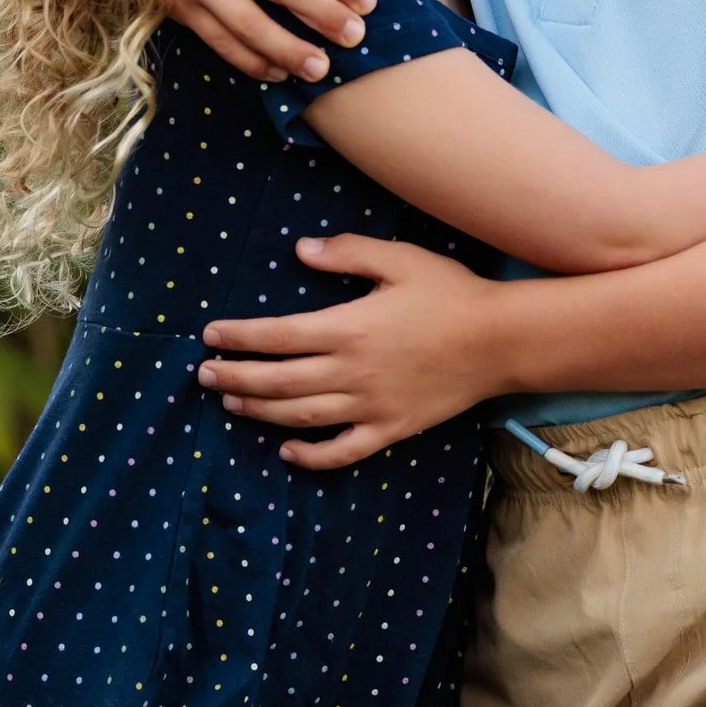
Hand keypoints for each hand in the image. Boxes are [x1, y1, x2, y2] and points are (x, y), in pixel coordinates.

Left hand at [199, 234, 498, 465]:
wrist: (501, 341)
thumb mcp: (400, 258)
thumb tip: (299, 250)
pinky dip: (312, 457)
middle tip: (204, 375)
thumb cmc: (451, 293)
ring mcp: (371, 405)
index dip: (239, 337)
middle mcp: (353, 372)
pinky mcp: (391, 429)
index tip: (210, 336)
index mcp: (349, 328)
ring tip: (232, 402)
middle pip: (278, 381)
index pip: (277, 336)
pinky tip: (287, 452)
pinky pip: (344, 451)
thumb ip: (347, 252)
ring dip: (260, 412)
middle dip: (235, 377)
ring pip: (301, 416)